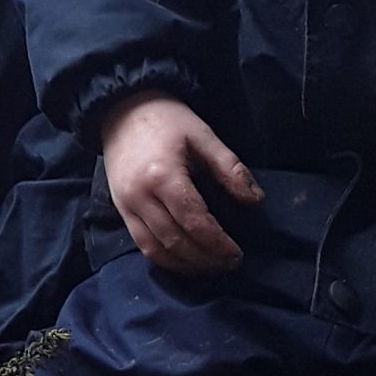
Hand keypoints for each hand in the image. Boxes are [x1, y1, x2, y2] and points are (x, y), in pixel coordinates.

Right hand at [99, 92, 262, 273]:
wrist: (122, 109)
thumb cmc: (167, 120)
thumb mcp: (204, 136)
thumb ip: (230, 169)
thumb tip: (255, 201)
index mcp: (163, 175)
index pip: (194, 221)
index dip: (218, 243)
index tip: (237, 254)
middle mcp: (140, 195)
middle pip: (176, 241)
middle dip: (205, 258)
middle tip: (229, 263)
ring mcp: (126, 205)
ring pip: (156, 250)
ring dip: (185, 265)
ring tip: (210, 266)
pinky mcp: (120, 210)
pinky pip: (141, 244)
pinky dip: (165, 258)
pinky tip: (185, 260)